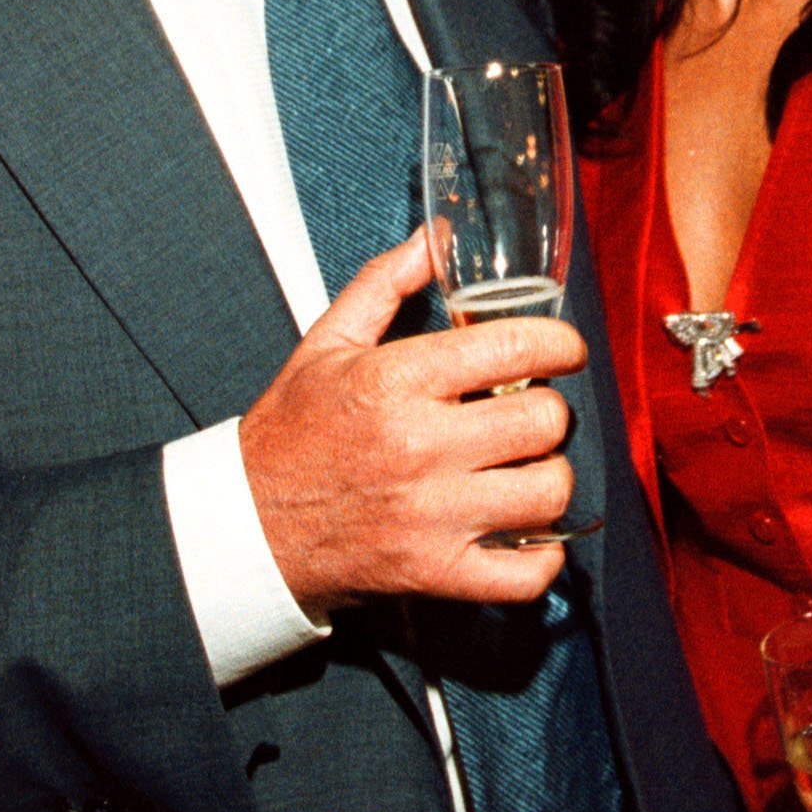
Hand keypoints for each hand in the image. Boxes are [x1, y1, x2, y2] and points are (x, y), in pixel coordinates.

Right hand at [241, 227, 587, 613]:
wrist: (247, 525)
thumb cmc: (292, 432)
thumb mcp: (327, 342)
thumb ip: (386, 283)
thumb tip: (436, 238)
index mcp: (395, 382)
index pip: (514, 349)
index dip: (559, 344)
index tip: (564, 350)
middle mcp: (419, 448)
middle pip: (544, 421)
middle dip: (548, 411)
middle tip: (528, 413)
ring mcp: (431, 517)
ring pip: (548, 492)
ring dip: (547, 477)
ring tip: (523, 469)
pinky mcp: (436, 573)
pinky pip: (527, 574)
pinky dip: (542, 558)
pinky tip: (523, 531)